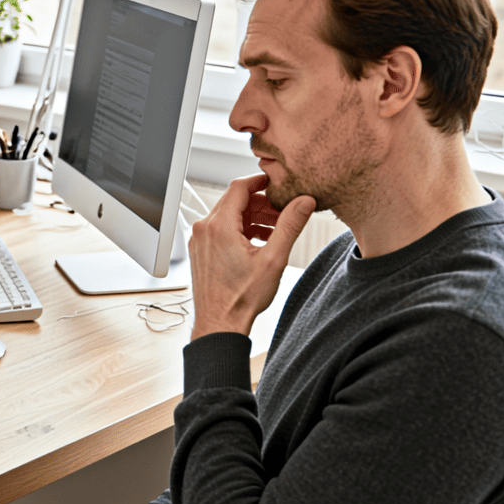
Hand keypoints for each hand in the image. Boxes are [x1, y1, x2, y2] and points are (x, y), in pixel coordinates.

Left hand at [188, 173, 314, 340]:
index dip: (259, 181)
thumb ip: (290, 226)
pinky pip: (220, 229)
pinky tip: (259, 242)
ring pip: (228, 215)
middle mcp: (204, 229)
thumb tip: (304, 202)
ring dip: (252, 217)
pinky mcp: (200, 250)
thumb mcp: (274, 259)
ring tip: (275, 230)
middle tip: (283, 212)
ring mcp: (199, 240)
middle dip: (261, 203)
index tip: (275, 182)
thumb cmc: (241, 297)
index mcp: (219, 226)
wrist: (220, 322)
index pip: (239, 187)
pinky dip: (240, 229)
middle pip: (234, 201)